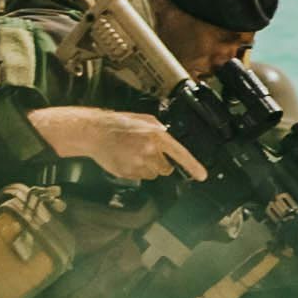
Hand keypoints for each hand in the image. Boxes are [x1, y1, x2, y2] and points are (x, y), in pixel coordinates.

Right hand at [31, 105, 200, 186]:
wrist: (94, 132)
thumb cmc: (119, 124)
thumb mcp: (145, 120)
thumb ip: (160, 131)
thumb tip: (169, 140)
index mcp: (157, 137)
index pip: (180, 154)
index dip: (193, 166)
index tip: (202, 176)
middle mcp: (149, 151)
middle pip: (166, 169)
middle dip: (160, 164)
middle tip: (147, 154)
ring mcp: (137, 163)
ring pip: (152, 174)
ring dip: (147, 168)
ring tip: (133, 155)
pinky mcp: (126, 172)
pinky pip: (138, 177)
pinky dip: (134, 171)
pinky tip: (125, 159)